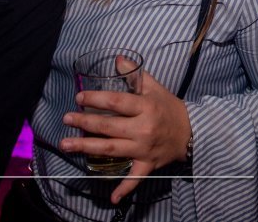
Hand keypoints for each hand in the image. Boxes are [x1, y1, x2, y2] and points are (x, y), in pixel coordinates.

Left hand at [60, 69, 191, 203]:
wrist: (191, 132)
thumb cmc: (170, 107)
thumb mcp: (155, 87)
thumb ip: (135, 74)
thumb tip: (117, 58)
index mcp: (145, 107)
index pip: (116, 101)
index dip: (96, 99)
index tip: (79, 98)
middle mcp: (143, 128)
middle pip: (108, 126)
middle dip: (85, 122)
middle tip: (67, 119)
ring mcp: (144, 148)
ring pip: (111, 149)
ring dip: (87, 148)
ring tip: (66, 145)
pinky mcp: (147, 164)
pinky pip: (135, 178)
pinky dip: (124, 188)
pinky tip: (112, 198)